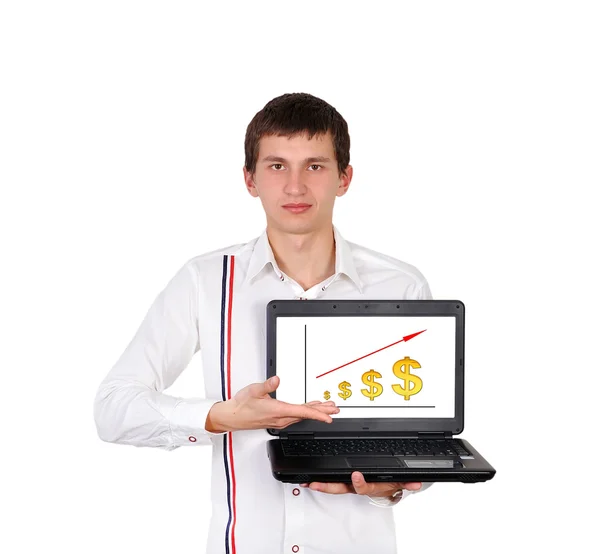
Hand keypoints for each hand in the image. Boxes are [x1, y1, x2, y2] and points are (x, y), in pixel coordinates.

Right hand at [205, 375, 339, 431]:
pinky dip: (306, 412)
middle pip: (305, 415)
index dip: (317, 414)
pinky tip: (310, 409)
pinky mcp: (278, 420)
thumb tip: (277, 380)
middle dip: (322, 412)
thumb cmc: (242, 405)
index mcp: (278, 411)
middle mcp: (281, 418)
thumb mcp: (254, 390)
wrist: (233, 417)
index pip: (302, 412)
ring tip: (327, 408)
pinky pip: (296, 417)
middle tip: (335, 410)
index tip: (329, 417)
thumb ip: (267, 385)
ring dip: (315, 412)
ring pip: (301, 416)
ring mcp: (280, 421)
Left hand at [299, 471, 421, 498]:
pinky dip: (321, 481)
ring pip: (333, 486)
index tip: (355, 475)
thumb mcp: (399, 482)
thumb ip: (407, 482)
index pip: (362, 487)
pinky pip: (332, 481)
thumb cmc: (389, 483)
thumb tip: (416, 483)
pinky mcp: (344, 480)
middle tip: (315, 484)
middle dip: (327, 487)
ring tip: (308, 482)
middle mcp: (356, 487)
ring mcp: (348, 484)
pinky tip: (310, 479)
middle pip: (340, 488)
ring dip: (320, 484)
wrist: (386, 487)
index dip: (358, 483)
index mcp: (369, 487)